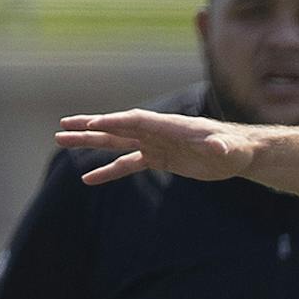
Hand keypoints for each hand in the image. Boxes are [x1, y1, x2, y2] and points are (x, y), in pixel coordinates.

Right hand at [55, 110, 261, 186]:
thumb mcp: (227, 148)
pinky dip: (109, 170)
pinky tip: (89, 178)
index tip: (94, 124)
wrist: (237, 153)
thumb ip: (219, 147)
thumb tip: (217, 147)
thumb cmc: (234, 147)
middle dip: (91, 127)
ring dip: (90, 143)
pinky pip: (128, 164)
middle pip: (118, 128)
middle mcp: (157, 132)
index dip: (116, 122)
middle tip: (63, 127)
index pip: (137, 121)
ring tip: (61, 141)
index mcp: (169, 125)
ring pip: (116, 143)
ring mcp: (155, 145)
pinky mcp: (158, 159)